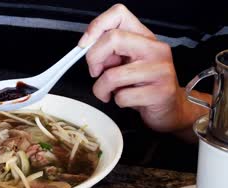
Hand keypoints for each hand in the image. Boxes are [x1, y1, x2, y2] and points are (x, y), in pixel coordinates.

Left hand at [78, 4, 209, 135]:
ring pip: (112, 75)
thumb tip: (88, 49)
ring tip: (110, 92)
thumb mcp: (125, 62)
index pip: (119, 14)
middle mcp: (155, 48)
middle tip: (95, 72)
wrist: (169, 109)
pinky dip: (117, 102)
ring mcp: (160, 69)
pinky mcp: (160, 92)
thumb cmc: (143, 85)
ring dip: (101, 89)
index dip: (96, 27)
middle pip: (113, 38)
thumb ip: (109, 52)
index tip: (84, 45)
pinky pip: (122, 97)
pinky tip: (127, 100)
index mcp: (144, 37)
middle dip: (93, 58)